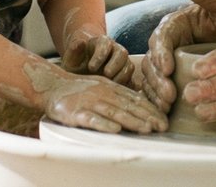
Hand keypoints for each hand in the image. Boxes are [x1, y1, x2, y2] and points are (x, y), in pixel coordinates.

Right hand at [29, 61, 167, 134]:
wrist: (52, 86)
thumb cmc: (80, 89)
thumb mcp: (103, 87)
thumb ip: (121, 94)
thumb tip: (143, 103)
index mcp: (112, 88)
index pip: (135, 99)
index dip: (151, 109)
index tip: (164, 120)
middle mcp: (103, 94)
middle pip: (128, 106)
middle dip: (147, 117)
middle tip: (162, 126)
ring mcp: (90, 102)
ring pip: (114, 112)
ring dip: (131, 121)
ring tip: (146, 129)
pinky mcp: (76, 113)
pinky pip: (91, 119)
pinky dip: (104, 124)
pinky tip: (115, 130)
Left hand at [61, 31, 136, 88]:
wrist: (82, 72)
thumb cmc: (76, 64)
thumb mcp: (71, 59)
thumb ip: (74, 50)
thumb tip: (80, 42)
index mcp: (102, 42)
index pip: (105, 43)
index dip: (100, 54)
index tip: (91, 67)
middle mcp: (115, 50)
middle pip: (122, 53)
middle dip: (115, 64)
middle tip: (106, 75)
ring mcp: (122, 63)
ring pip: (129, 66)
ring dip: (122, 76)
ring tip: (111, 86)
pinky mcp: (126, 76)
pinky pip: (132, 80)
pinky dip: (128, 86)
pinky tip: (120, 94)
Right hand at [138, 0, 215, 113]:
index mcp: (174, 25)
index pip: (161, 38)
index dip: (160, 53)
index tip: (167, 68)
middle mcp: (165, 45)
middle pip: (152, 62)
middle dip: (157, 80)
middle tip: (168, 96)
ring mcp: (167, 64)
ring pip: (151, 79)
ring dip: (155, 94)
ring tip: (165, 109)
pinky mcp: (171, 81)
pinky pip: (157, 92)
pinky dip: (157, 103)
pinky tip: (165, 116)